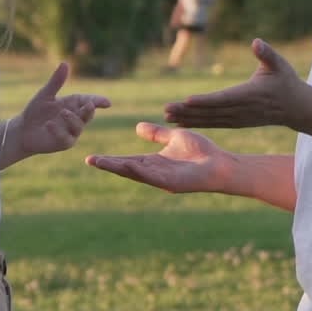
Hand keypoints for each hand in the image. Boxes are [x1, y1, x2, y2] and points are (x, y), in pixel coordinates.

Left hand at [14, 62, 109, 156]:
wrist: (22, 130)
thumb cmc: (35, 111)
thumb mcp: (45, 94)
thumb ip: (56, 81)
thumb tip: (65, 63)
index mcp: (73, 104)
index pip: (89, 101)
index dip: (98, 101)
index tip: (107, 103)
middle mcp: (75, 117)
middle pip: (88, 114)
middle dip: (89, 110)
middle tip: (89, 105)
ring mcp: (71, 131)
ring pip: (79, 126)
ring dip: (72, 119)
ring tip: (63, 112)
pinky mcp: (64, 143)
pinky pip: (65, 137)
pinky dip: (58, 130)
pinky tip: (49, 124)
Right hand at [85, 122, 230, 193]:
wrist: (221, 163)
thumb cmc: (202, 152)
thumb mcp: (174, 137)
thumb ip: (156, 133)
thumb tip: (137, 127)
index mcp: (154, 162)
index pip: (127, 160)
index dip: (111, 159)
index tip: (92, 157)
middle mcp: (155, 173)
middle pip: (127, 168)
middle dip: (109, 165)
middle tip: (89, 160)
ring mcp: (162, 179)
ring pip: (135, 173)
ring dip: (118, 168)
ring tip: (101, 163)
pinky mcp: (172, 183)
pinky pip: (152, 177)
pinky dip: (138, 172)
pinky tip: (127, 166)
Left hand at [164, 38, 304, 128]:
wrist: (297, 108)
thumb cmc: (287, 82)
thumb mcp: (279, 65)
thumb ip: (267, 54)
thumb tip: (256, 42)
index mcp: (248, 94)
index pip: (222, 98)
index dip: (205, 100)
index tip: (187, 100)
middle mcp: (240, 109)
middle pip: (210, 112)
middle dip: (187, 111)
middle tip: (166, 109)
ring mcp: (238, 118)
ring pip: (209, 120)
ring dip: (188, 118)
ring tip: (167, 117)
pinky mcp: (236, 122)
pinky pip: (213, 123)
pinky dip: (197, 123)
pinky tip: (181, 123)